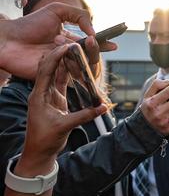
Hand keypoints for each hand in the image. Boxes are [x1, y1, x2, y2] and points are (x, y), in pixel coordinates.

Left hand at [0, 2, 116, 79]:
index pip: (89, 43)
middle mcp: (66, 52)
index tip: (114, 44)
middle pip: (89, 55)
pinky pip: (68, 72)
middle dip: (94, 49)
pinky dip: (69, 63)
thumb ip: (80, 16)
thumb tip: (93, 32)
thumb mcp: (57, 10)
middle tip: (94, 43)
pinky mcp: (52, 75)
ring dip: (77, 53)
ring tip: (58, 41)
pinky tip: (61, 53)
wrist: (7, 39)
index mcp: (68, 39)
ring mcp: (59, 64)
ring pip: (81, 64)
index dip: (102, 44)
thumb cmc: (28, 24)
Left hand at [16, 44, 107, 175]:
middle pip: (50, 68)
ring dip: (64, 61)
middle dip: (59, 54)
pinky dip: (67, 73)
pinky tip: (74, 64)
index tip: (66, 46)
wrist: (38, 152)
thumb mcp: (64, 126)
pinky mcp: (54, 100)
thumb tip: (104, 107)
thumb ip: (84, 115)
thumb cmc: (45, 140)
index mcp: (39, 96)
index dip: (56, 57)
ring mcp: (48, 95)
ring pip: (55, 73)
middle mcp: (42, 92)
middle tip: (72, 42)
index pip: (46, 71)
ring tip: (74, 49)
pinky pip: (61, 82)